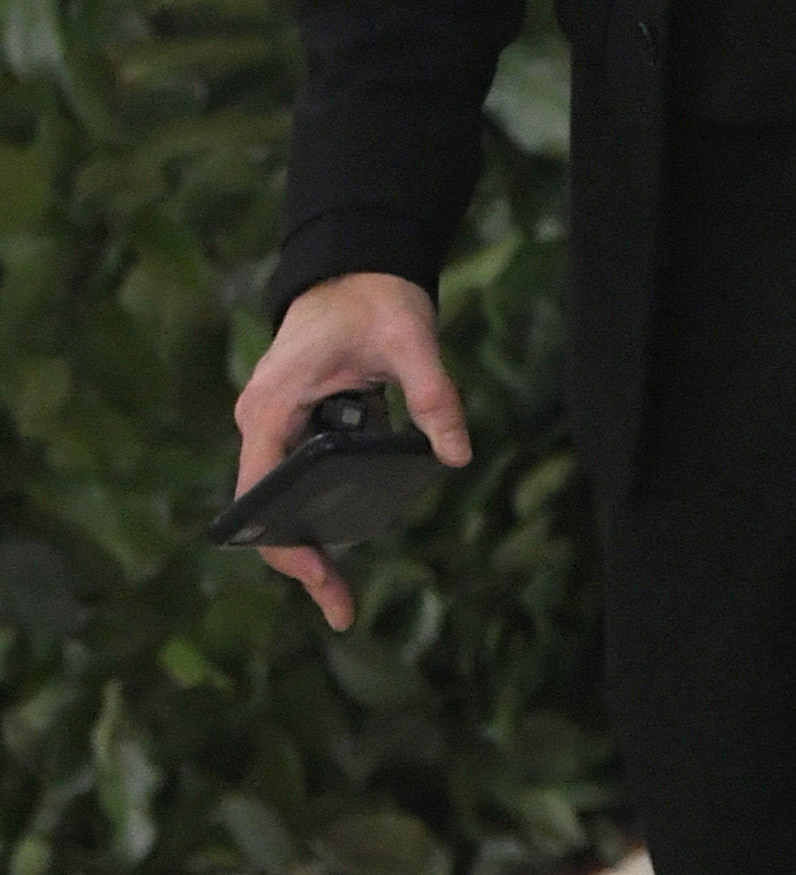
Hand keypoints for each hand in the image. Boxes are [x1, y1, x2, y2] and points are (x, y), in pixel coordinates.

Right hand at [232, 272, 469, 630]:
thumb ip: (434, 395)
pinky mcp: (298, 423)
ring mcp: (278, 424)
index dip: (284, 544)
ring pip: (283, 497)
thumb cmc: (374, 297)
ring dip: (311, 541)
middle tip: (343, 610)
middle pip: (267, 509)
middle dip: (302, 560)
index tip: (320, 578)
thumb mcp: (411, 341)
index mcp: (272, 407)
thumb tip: (457, 454)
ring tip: (343, 593)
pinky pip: (301, 477)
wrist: (356, 264)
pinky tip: (353, 538)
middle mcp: (264, 420)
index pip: (259, 493)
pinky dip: (322, 510)